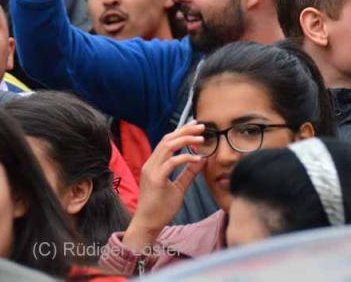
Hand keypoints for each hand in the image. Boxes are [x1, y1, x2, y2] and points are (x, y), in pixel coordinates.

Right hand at [122, 122, 204, 250]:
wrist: (148, 225)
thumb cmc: (161, 208)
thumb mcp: (179, 187)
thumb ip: (189, 173)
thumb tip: (202, 160)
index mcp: (154, 164)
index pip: (167, 141)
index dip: (181, 131)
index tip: (196, 125)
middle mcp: (151, 164)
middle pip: (167, 139)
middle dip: (185, 130)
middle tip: (202, 126)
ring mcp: (151, 171)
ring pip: (168, 146)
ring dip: (186, 140)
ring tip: (202, 139)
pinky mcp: (156, 180)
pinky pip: (171, 163)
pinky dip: (185, 158)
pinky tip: (198, 159)